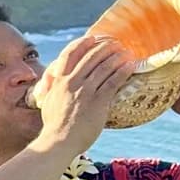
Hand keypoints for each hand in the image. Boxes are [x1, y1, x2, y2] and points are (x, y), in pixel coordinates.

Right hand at [33, 35, 135, 156]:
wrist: (58, 142)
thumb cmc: (53, 125)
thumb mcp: (49, 101)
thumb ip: (54, 88)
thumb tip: (56, 80)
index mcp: (59, 81)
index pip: (70, 54)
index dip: (83, 43)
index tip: (93, 38)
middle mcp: (71, 82)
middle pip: (90, 57)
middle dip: (105, 47)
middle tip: (115, 43)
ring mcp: (85, 92)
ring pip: (104, 67)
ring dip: (116, 57)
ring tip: (126, 52)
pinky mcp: (98, 102)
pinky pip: (113, 82)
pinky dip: (123, 71)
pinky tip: (130, 66)